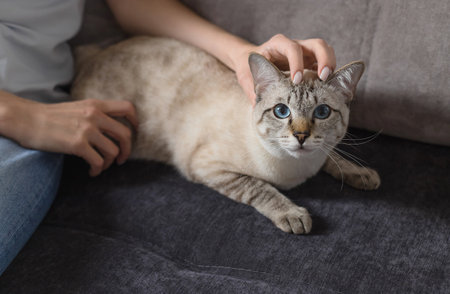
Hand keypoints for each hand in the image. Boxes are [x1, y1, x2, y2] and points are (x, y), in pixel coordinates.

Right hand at [0, 94, 137, 175]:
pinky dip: (97, 170)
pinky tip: (91, 172)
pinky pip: (98, 162)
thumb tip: (111, 129)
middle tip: (121, 159)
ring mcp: (87, 129)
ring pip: (113, 151)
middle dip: (127, 150)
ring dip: (109, 163)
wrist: (27, 119)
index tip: (134, 132)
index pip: (127, 108)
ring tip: (100, 166)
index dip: (135, 121)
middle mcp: (95, 115)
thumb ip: (95, 114)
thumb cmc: (50, 116)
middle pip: (125, 134)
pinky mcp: (78, 144)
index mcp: (96, 105)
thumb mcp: (78, 108)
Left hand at [231, 34, 335, 104]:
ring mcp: (304, 53)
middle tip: (323, 78)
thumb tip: (258, 105)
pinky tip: (327, 86)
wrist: (248, 63)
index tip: (296, 81)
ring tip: (328, 81)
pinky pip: (325, 63)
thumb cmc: (247, 69)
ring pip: (325, 51)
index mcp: (277, 45)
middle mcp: (293, 46)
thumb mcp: (246, 77)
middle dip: (323, 60)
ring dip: (329, 65)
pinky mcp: (310, 63)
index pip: (291, 49)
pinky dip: (329, 73)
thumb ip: (252, 89)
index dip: (297, 63)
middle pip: (317, 44)